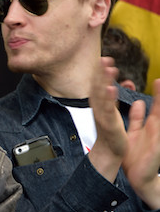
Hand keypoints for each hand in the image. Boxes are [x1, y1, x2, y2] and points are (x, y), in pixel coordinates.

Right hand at [88, 57, 125, 182]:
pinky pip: (108, 110)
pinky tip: (111, 89)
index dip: (101, 73)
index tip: (104, 59)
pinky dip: (108, 100)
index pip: (100, 86)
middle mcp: (99, 109)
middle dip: (101, 73)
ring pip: (102, 96)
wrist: (109, 153)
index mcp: (101, 106)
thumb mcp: (111, 113)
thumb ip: (112, 99)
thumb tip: (114, 85)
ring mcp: (102, 116)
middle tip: (103, 58)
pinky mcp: (108, 124)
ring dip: (105, 81)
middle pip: (99, 88)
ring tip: (109, 68)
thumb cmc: (111, 134)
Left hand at [123, 79, 159, 208]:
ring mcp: (158, 136)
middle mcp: (157, 128)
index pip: (157, 104)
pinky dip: (159, 124)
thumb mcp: (136, 132)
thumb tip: (139, 102)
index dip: (158, 92)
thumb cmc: (137, 156)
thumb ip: (137, 118)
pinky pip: (159, 133)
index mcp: (151, 124)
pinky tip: (158, 119)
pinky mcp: (156, 146)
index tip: (159, 79)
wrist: (138, 176)